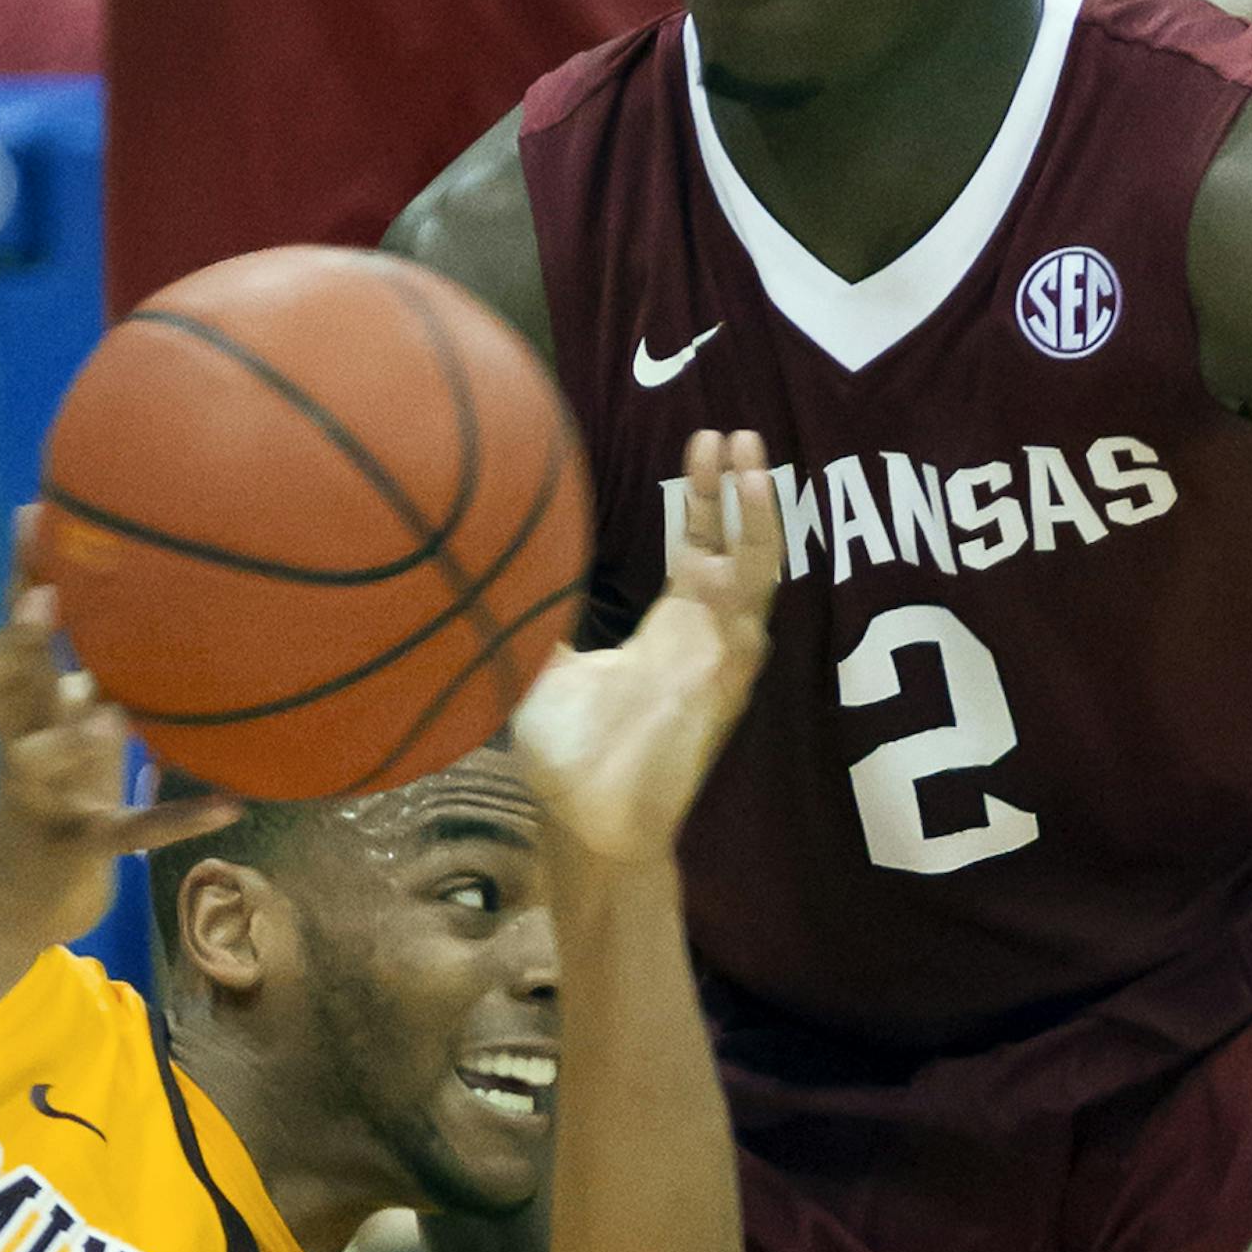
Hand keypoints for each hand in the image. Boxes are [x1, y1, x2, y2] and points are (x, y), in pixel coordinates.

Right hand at [0, 586, 236, 945]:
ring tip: (113, 716)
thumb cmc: (59, 797)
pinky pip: (128, 831)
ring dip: (75, 739)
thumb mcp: (69, 731)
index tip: (32, 516)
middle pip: (5, 686)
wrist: (18, 900)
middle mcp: (22, 745)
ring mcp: (44, 798)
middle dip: (20, 642)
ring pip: (42, 762)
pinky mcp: (78, 848)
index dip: (19, 582)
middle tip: (45, 600)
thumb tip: (131, 607)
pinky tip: (232, 806)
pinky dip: (178, 819)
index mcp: (25, 710)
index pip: (13, 637)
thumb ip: (89, 675)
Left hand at [512, 429, 779, 864]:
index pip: (698, 545)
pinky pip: (752, 606)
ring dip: (758, 509)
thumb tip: (493, 570)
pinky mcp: (729, 675)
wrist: (588, 822)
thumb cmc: (569, 758)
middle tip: (735, 429)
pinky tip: (751, 515)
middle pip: (736, 543)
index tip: (702, 441)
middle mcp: (706, 634)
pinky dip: (755, 555)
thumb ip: (537, 618)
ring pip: (758, 565)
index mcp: (671, 629)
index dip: (704, 498)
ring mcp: (723, 653)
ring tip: (751, 450)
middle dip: (738, 487)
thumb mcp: (543, 667)